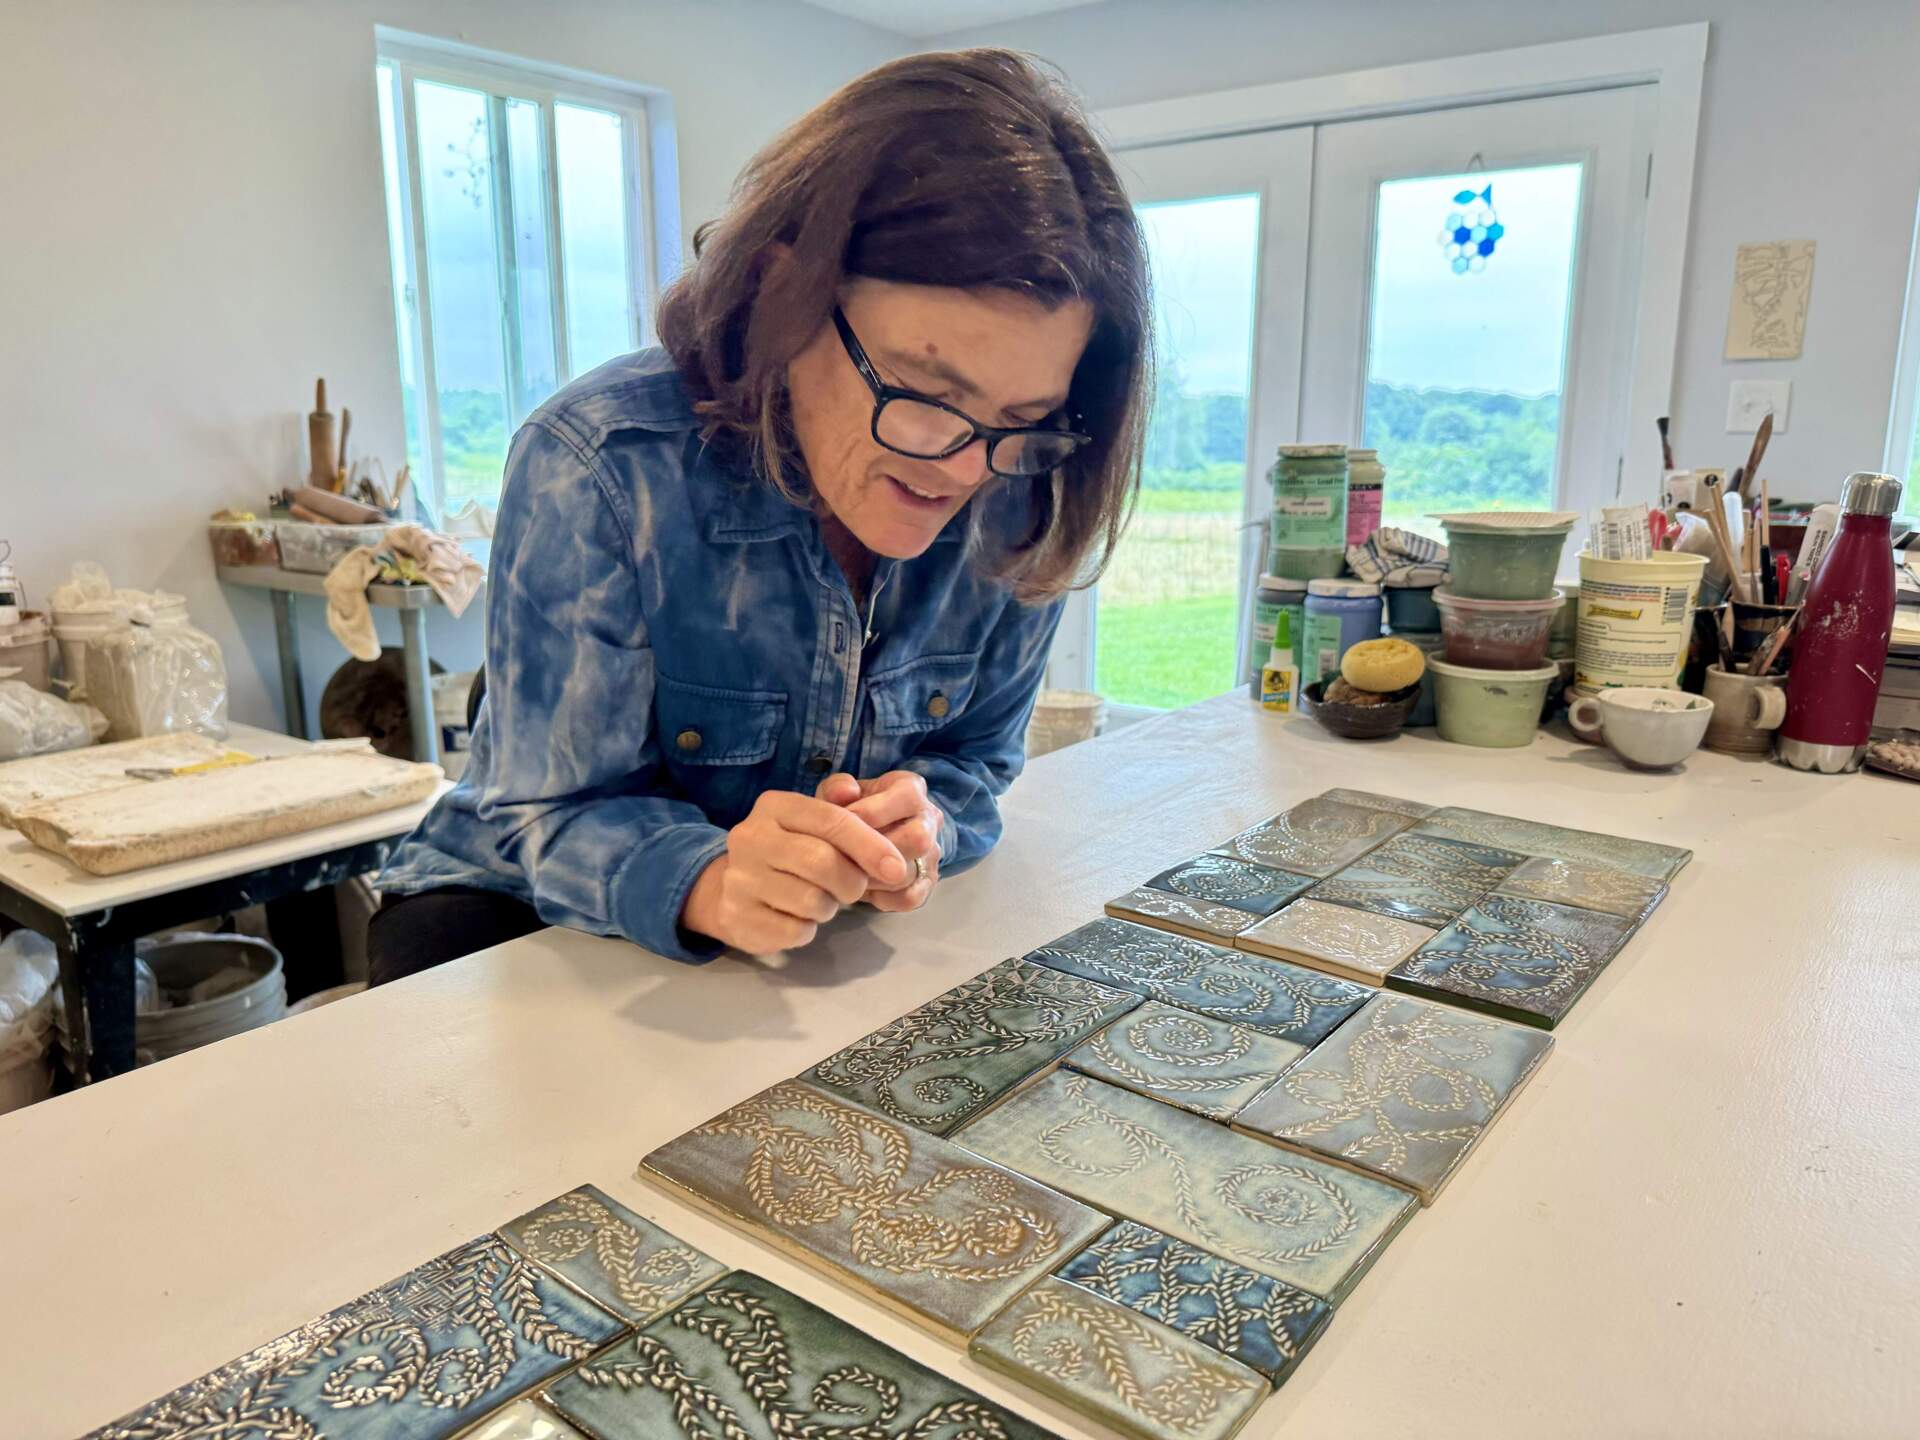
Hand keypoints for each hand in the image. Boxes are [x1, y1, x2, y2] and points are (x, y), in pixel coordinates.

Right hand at [681, 790, 908, 953]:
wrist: (733, 891)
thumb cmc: (789, 853)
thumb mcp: (814, 825)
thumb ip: (843, 811)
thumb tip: (852, 790)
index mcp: (774, 806)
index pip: (831, 819)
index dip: (870, 844)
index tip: (896, 868)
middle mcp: (750, 837)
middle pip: (822, 861)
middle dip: (852, 881)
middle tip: (854, 888)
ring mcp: (740, 878)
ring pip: (811, 900)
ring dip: (829, 907)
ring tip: (821, 900)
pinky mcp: (739, 917)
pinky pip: (795, 931)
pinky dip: (807, 929)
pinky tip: (797, 918)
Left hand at [818, 770, 943, 912]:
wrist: (865, 836)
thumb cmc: (852, 810)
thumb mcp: (839, 793)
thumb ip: (836, 788)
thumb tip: (845, 792)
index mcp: (911, 790)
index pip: (908, 796)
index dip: (874, 810)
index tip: (844, 822)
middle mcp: (929, 819)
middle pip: (918, 838)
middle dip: (876, 850)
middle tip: (844, 855)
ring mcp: (932, 853)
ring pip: (911, 871)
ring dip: (873, 876)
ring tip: (846, 873)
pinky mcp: (926, 882)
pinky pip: (910, 897)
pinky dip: (882, 897)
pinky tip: (861, 890)